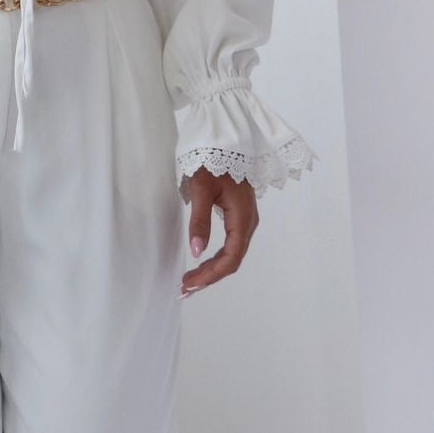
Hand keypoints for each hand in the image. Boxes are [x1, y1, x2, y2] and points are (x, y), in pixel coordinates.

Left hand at [179, 166, 257, 295]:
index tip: (190, 284)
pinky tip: (202, 265)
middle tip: (185, 288)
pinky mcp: (238, 218)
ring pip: (231, 254)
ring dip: (212, 270)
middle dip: (209, 276)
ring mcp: (245, 221)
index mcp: (243, 218)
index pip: (231, 257)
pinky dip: (215, 259)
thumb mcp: (201, 190)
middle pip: (232, 260)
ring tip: (190, 282)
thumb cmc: (212, 163)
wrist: (223, 143)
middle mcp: (248, 223)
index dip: (211, 275)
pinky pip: (230, 246)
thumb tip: (196, 251)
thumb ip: (200, 221)